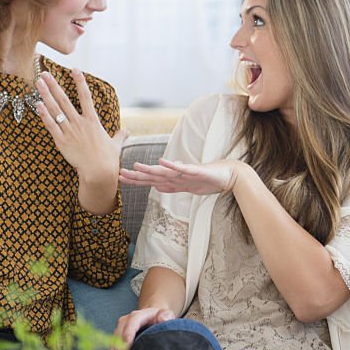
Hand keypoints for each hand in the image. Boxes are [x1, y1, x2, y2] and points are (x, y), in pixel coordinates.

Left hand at [36, 70, 127, 181]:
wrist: (98, 172)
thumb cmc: (108, 159)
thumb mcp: (116, 145)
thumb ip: (120, 135)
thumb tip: (126, 131)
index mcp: (93, 121)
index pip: (86, 97)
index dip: (80, 82)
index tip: (75, 69)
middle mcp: (80, 123)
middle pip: (64, 99)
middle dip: (54, 85)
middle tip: (45, 73)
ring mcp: (70, 131)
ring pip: (55, 110)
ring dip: (45, 95)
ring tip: (38, 83)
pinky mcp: (62, 141)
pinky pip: (51, 125)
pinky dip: (44, 114)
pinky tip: (37, 104)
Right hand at [109, 306, 175, 349]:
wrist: (152, 316)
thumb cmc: (160, 317)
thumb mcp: (165, 314)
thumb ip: (166, 315)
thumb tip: (162, 319)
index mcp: (137, 316)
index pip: (131, 325)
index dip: (127, 335)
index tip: (126, 347)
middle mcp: (125, 322)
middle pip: (119, 336)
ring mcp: (120, 330)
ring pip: (113, 344)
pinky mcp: (117, 338)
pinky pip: (112, 349)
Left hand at [119, 158, 240, 195]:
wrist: (229, 175)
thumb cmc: (209, 179)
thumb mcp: (188, 187)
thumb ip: (172, 187)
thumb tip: (156, 187)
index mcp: (175, 179)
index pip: (152, 180)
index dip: (136, 180)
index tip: (121, 179)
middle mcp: (178, 175)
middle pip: (154, 176)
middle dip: (137, 176)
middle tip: (120, 174)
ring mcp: (187, 173)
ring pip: (166, 172)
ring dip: (151, 170)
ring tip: (136, 167)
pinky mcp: (197, 171)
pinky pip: (183, 169)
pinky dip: (173, 166)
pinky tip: (163, 162)